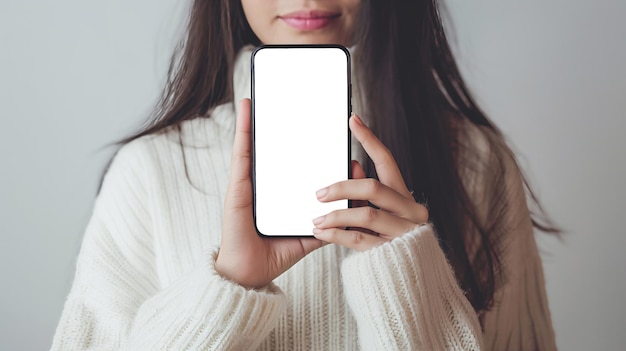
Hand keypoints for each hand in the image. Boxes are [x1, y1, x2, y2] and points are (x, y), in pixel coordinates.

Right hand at [215, 99, 324, 288]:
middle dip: (293, 128)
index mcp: (285, 194)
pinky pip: (243, 150)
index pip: (302, 166)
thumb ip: (329, 225)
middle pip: (283, 151)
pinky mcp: (239, 183)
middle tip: (307, 104)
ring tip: (273, 92)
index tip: (338, 138)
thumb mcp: (310, 237)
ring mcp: (253, 181)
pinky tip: (248, 106)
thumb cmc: (275, 256)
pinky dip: (244, 126)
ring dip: (264, 116)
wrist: (249, 274)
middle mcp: (269, 184)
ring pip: (260, 142)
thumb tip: (350, 213)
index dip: (318, 152)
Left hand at [312, 114, 428, 250]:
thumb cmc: (383, 238)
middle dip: (342, 186)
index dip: (369, 139)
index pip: (387, 160)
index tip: (352, 120)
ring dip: (336, 214)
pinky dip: (337, 235)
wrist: (400, 279)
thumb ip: (364, 191)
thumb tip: (351, 165)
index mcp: (404, 195)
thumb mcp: (375, 210)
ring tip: (315, 217)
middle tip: (318, 192)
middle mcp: (410, 210)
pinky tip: (320, 232)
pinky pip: (359, 239)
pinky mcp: (390, 252)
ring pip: (367, 214)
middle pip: (374, 187)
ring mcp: (402, 232)